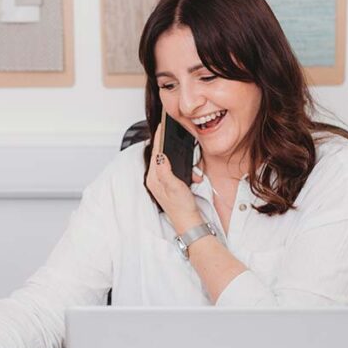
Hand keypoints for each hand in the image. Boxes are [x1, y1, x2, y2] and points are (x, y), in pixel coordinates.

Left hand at [146, 120, 203, 234]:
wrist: (189, 223)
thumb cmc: (182, 207)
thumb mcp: (175, 186)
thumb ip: (166, 170)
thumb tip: (159, 155)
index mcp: (153, 178)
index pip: (155, 152)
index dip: (160, 137)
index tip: (163, 124)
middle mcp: (155, 179)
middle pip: (161, 155)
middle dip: (173, 149)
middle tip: (179, 139)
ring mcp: (162, 182)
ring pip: (171, 163)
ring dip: (183, 163)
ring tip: (193, 173)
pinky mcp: (169, 185)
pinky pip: (176, 171)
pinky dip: (186, 172)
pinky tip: (194, 178)